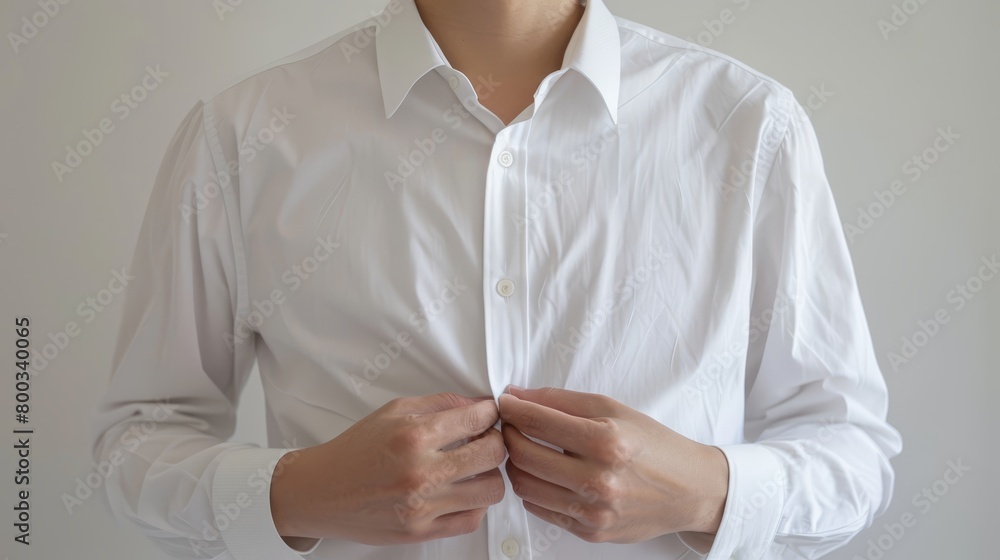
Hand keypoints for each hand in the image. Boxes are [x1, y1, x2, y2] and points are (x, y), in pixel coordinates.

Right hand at [270, 392, 505, 544]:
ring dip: (489, 475)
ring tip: (474, 468)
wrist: (321, 492)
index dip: (491, 413)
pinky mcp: (421, 531)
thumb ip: (439, 404)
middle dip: (496, 441)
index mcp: (414, 436)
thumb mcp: (394, 412)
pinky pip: (472, 519)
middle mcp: (421, 472)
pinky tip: (462, 491)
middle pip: (493, 454)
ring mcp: (423, 506)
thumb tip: (477, 405)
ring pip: (491, 490)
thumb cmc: (356, 450)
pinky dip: (475, 504)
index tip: (489, 414)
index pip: (478, 419)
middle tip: (486, 439)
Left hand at [498, 386, 728, 543]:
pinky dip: (533, 488)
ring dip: (516, 464)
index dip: (513, 408)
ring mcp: (594, 511)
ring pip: (525, 486)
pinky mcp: (591, 532)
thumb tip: (518, 394)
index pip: (538, 422)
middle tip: (512, 425)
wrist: (690, 490)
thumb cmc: (654, 446)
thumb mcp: (613, 409)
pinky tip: (543, 474)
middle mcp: (599, 479)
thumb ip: (562, 401)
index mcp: (606, 442)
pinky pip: (541, 509)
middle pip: (524, 455)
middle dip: (509, 435)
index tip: (505, 402)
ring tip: (525, 449)